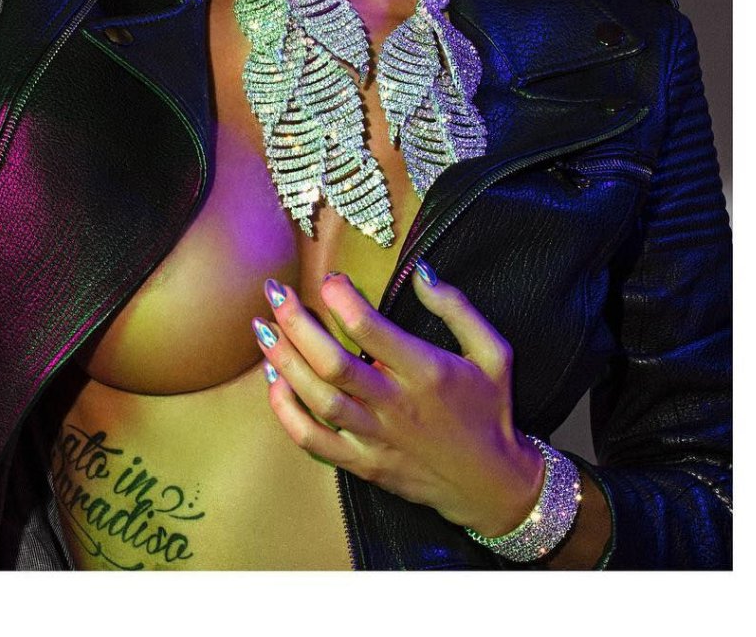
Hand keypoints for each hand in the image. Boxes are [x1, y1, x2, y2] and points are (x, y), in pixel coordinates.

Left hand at [253, 266, 545, 537]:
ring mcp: (376, 439)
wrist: (491, 484)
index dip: (342, 299)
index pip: (371, 329)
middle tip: (275, 292)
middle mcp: (396, 406)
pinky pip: (314, 442)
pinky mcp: (363, 465)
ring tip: (262, 328)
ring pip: (317, 400)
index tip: (329, 279)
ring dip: (283, 361)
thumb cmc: (490, 410)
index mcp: (427, 372)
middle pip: (332, 363)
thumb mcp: (494, 352)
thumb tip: (421, 270)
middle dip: (296, 323)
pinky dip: (287, 413)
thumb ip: (456, 307)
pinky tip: (273, 382)